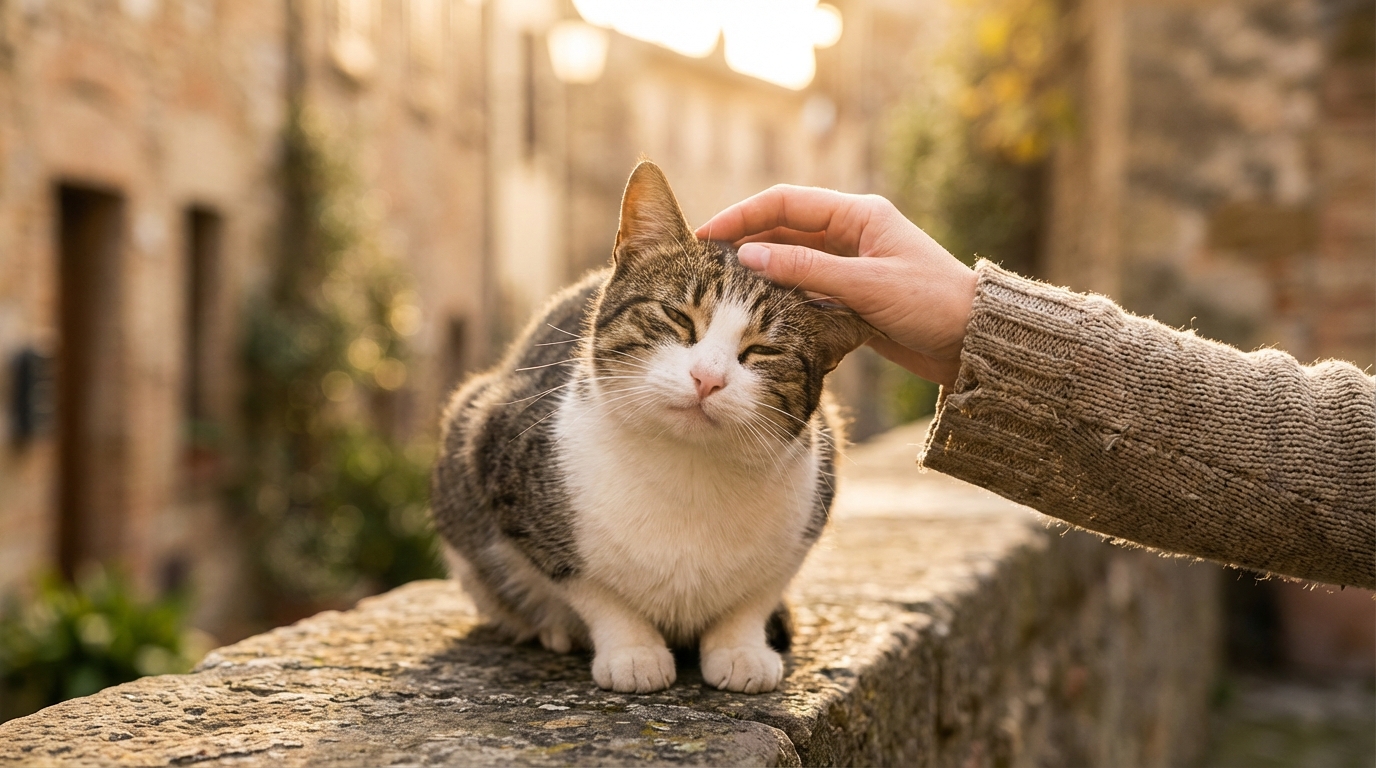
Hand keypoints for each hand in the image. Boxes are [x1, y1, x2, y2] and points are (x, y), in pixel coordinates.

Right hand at [696, 186, 977, 386]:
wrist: (975, 343)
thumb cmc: (933, 304)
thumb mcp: (866, 285)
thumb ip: (806, 269)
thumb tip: (748, 256)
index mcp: (859, 214)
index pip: (784, 203)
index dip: (741, 216)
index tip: (705, 237)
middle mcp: (852, 234)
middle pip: (783, 230)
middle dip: (744, 243)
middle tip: (702, 265)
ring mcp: (851, 265)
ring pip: (792, 261)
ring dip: (760, 272)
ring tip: (720, 289)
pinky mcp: (852, 297)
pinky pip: (805, 289)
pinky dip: (781, 297)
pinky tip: (757, 312)